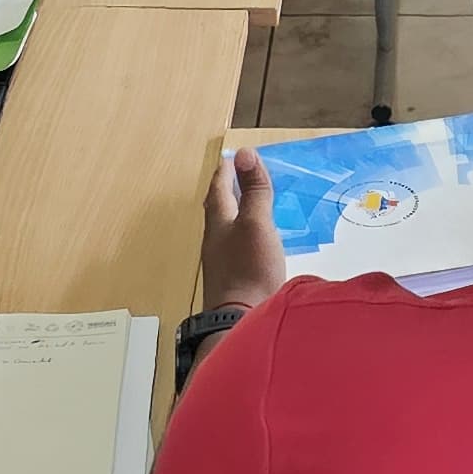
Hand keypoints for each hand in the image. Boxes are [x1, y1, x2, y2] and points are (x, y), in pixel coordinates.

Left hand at [201, 144, 288, 315]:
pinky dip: (242, 233)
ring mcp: (222, 262)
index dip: (225, 173)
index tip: (230, 159)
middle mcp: (215, 240)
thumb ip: (253, 191)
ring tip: (244, 205)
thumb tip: (245, 153)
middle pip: (217, 209)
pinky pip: (234, 246)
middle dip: (225, 191)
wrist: (240, 320)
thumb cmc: (248, 268)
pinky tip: (253, 242)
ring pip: (224, 228)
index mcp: (219, 223)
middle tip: (233, 178)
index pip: (219, 190)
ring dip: (233, 212)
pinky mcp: (232, 278)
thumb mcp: (256, 223)